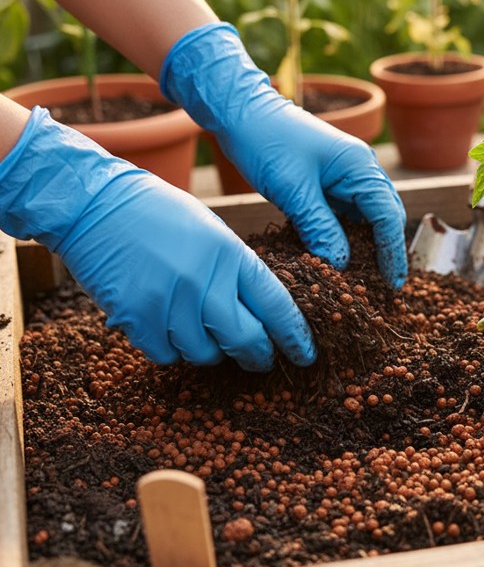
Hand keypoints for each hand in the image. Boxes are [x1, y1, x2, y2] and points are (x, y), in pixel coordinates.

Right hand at [0, 108, 314, 370]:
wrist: (95, 204)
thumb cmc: (157, 213)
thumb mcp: (211, 230)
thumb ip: (235, 269)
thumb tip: (258, 312)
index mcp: (231, 254)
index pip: (277, 305)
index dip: (294, 336)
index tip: (305, 355)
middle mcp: (206, 280)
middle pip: (246, 339)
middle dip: (257, 356)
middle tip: (260, 362)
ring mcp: (171, 302)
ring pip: (205, 353)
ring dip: (209, 351)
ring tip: (201, 332)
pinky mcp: (137, 318)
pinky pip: (166, 355)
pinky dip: (170, 349)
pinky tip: (166, 328)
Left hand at [160, 22, 407, 287]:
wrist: (241, 112)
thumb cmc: (267, 142)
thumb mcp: (293, 191)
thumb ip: (320, 228)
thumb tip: (340, 265)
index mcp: (360, 167)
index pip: (387, 216)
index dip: (392, 251)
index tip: (392, 283)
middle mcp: (360, 170)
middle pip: (384, 216)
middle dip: (386, 250)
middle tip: (383, 286)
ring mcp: (345, 175)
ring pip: (365, 217)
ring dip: (365, 244)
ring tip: (363, 277)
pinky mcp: (327, 181)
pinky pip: (344, 213)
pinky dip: (345, 234)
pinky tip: (338, 254)